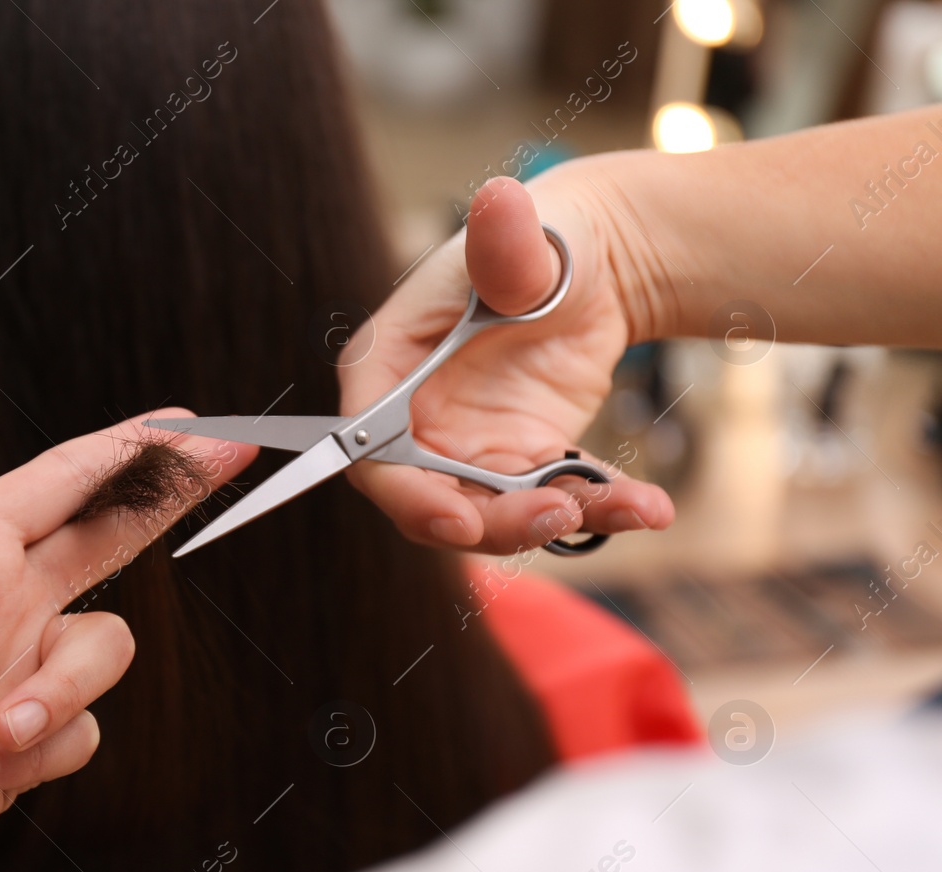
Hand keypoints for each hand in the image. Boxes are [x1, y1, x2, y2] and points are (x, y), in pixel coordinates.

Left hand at [0, 353, 252, 871]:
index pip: (70, 480)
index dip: (133, 447)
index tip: (194, 421)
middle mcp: (3, 602)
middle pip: (116, 534)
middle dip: (173, 494)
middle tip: (235, 453)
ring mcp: (18, 671)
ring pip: (104, 654)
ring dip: (56, 694)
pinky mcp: (28, 742)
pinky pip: (80, 733)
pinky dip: (30, 755)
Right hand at [340, 168, 674, 553]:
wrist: (596, 263)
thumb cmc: (540, 243)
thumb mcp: (522, 246)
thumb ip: (505, 243)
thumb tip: (498, 202)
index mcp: (392, 365)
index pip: (369, 445)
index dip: (404, 491)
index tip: (458, 523)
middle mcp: (417, 418)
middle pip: (426, 497)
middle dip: (490, 523)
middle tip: (557, 515)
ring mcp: (466, 448)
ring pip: (489, 514)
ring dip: (550, 523)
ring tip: (626, 506)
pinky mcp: (519, 462)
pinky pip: (547, 502)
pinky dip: (596, 511)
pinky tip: (647, 503)